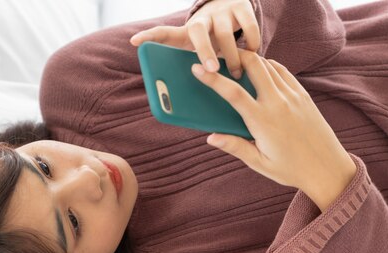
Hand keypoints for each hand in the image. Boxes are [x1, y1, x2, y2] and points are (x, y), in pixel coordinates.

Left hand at [130, 0, 259, 78]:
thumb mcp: (200, 55)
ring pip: (225, 33)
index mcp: (186, 34)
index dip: (148, 36)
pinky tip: (253, 56)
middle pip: (198, 32)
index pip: (164, 33)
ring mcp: (222, 12)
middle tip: (211, 70)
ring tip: (236, 74)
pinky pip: (249, 25)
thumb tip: (187, 108)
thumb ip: (193, 73)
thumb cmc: (214, 45)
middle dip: (204, 52)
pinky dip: (252, 42)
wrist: (236, 8)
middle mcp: (202, 19)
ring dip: (232, 55)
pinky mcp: (243, 6)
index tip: (134, 41)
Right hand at [191, 49, 356, 211]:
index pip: (233, 93)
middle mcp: (278, 103)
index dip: (212, 79)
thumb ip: (235, 147)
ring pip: (268, 65)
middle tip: (219, 57)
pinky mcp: (304, 95)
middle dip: (235, 56)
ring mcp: (293, 96)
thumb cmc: (291, 169)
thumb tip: (211, 137)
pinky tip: (260, 71)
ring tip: (237, 63)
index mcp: (263, 121)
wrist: (328, 168)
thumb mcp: (259, 162)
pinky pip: (283, 72)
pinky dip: (268, 66)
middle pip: (254, 65)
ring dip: (251, 59)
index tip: (196, 69)